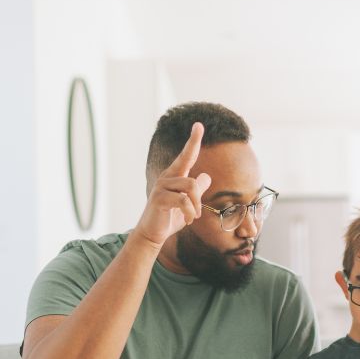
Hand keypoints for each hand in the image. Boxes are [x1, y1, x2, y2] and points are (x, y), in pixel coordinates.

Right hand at [136, 122, 211, 247]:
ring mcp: (161, 187)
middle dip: (199, 198)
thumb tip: (206, 176)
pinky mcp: (159, 198)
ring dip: (196, 206)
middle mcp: (167, 177)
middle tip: (198, 214)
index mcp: (174, 176)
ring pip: (190, 188)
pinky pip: (183, 201)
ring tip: (193, 217)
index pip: (186, 156)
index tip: (199, 125)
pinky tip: (188, 220)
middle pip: (192, 177)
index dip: (193, 141)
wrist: (153, 233)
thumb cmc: (170, 218)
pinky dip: (190, 212)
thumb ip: (196, 190)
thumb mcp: (188, 204)